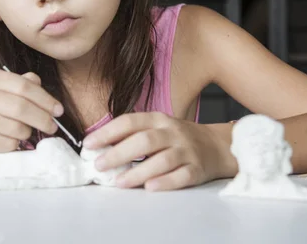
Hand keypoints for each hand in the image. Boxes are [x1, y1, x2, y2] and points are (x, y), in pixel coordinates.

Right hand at [0, 69, 62, 152]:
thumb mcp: (3, 87)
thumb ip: (24, 84)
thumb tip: (41, 86)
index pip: (24, 86)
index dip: (45, 99)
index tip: (59, 111)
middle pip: (21, 108)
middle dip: (42, 119)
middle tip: (53, 126)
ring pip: (16, 128)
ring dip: (28, 132)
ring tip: (27, 131)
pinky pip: (7, 144)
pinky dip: (16, 144)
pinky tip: (12, 139)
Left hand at [82, 113, 228, 190]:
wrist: (217, 145)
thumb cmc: (177, 138)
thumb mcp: (157, 127)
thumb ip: (132, 133)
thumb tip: (98, 145)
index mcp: (158, 119)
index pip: (129, 122)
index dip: (107, 133)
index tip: (88, 144)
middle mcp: (172, 132)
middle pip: (143, 141)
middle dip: (118, 153)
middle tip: (99, 165)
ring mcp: (186, 151)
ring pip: (161, 160)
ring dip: (138, 172)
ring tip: (119, 182)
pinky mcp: (197, 169)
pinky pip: (181, 176)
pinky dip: (165, 182)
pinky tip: (150, 187)